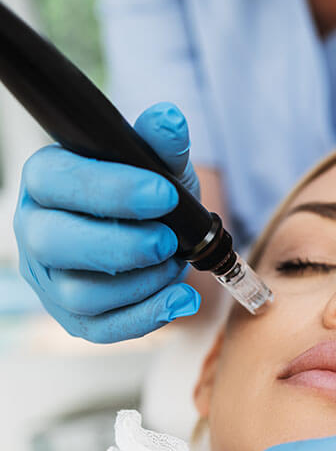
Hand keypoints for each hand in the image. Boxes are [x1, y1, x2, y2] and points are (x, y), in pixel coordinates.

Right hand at [13, 102, 200, 342]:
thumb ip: (161, 145)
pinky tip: (183, 300)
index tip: (164, 193)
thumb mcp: (158, 166)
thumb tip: (168, 120)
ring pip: (80, 293)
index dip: (111, 190)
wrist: (154, 234)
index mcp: (47, 181)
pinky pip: (102, 329)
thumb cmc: (148, 195)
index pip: (59, 182)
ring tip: (175, 264)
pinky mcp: (75, 318)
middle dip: (121, 245)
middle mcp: (37, 231)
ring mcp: (52, 279)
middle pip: (56, 244)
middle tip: (168, 240)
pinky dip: (147, 317)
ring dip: (140, 283)